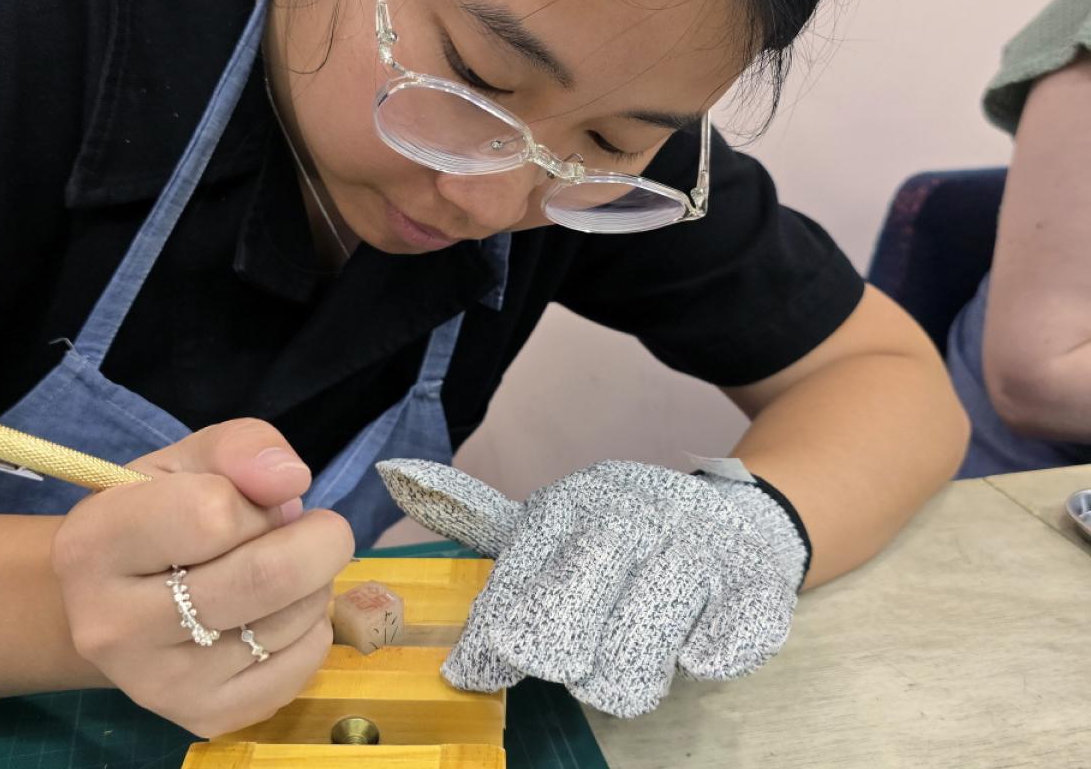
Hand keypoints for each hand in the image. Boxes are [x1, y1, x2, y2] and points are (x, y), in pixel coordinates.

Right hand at [51, 419, 354, 736]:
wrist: (119, 604)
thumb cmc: (158, 517)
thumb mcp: (187, 461)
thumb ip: (241, 448)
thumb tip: (291, 479)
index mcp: (94, 544)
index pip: (212, 514)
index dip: (254, 500)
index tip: (254, 500)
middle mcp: (113, 627)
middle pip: (266, 576)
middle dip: (318, 539)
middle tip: (317, 527)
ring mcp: (157, 684)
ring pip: (292, 619)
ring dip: (315, 581)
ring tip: (283, 569)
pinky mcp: (204, 716)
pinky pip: (304, 662)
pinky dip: (314, 626)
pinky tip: (278, 612)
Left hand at [377, 459, 800, 717]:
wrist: (736, 515)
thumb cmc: (624, 530)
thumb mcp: (549, 516)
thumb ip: (471, 510)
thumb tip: (392, 472)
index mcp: (568, 512)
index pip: (511, 591)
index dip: (490, 642)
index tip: (475, 669)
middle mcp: (626, 524)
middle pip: (564, 630)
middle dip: (556, 657)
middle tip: (569, 654)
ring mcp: (692, 554)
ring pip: (634, 661)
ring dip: (626, 673)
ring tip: (630, 647)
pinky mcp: (753, 583)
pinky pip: (724, 642)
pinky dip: (706, 652)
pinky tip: (696, 643)